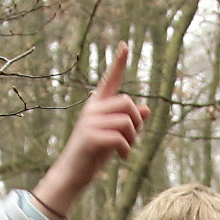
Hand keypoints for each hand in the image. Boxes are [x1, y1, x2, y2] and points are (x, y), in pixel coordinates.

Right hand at [30, 47, 147, 218]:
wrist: (73, 174)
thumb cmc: (94, 154)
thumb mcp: (115, 135)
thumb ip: (129, 122)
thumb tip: (147, 109)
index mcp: (97, 105)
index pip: (110, 80)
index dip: (118, 63)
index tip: (125, 44)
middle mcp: (92, 108)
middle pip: (127, 102)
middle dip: (137, 121)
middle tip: (133, 138)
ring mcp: (89, 121)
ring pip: (126, 120)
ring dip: (133, 137)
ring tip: (126, 149)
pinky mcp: (91, 136)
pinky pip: (120, 137)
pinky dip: (127, 149)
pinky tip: (123, 157)